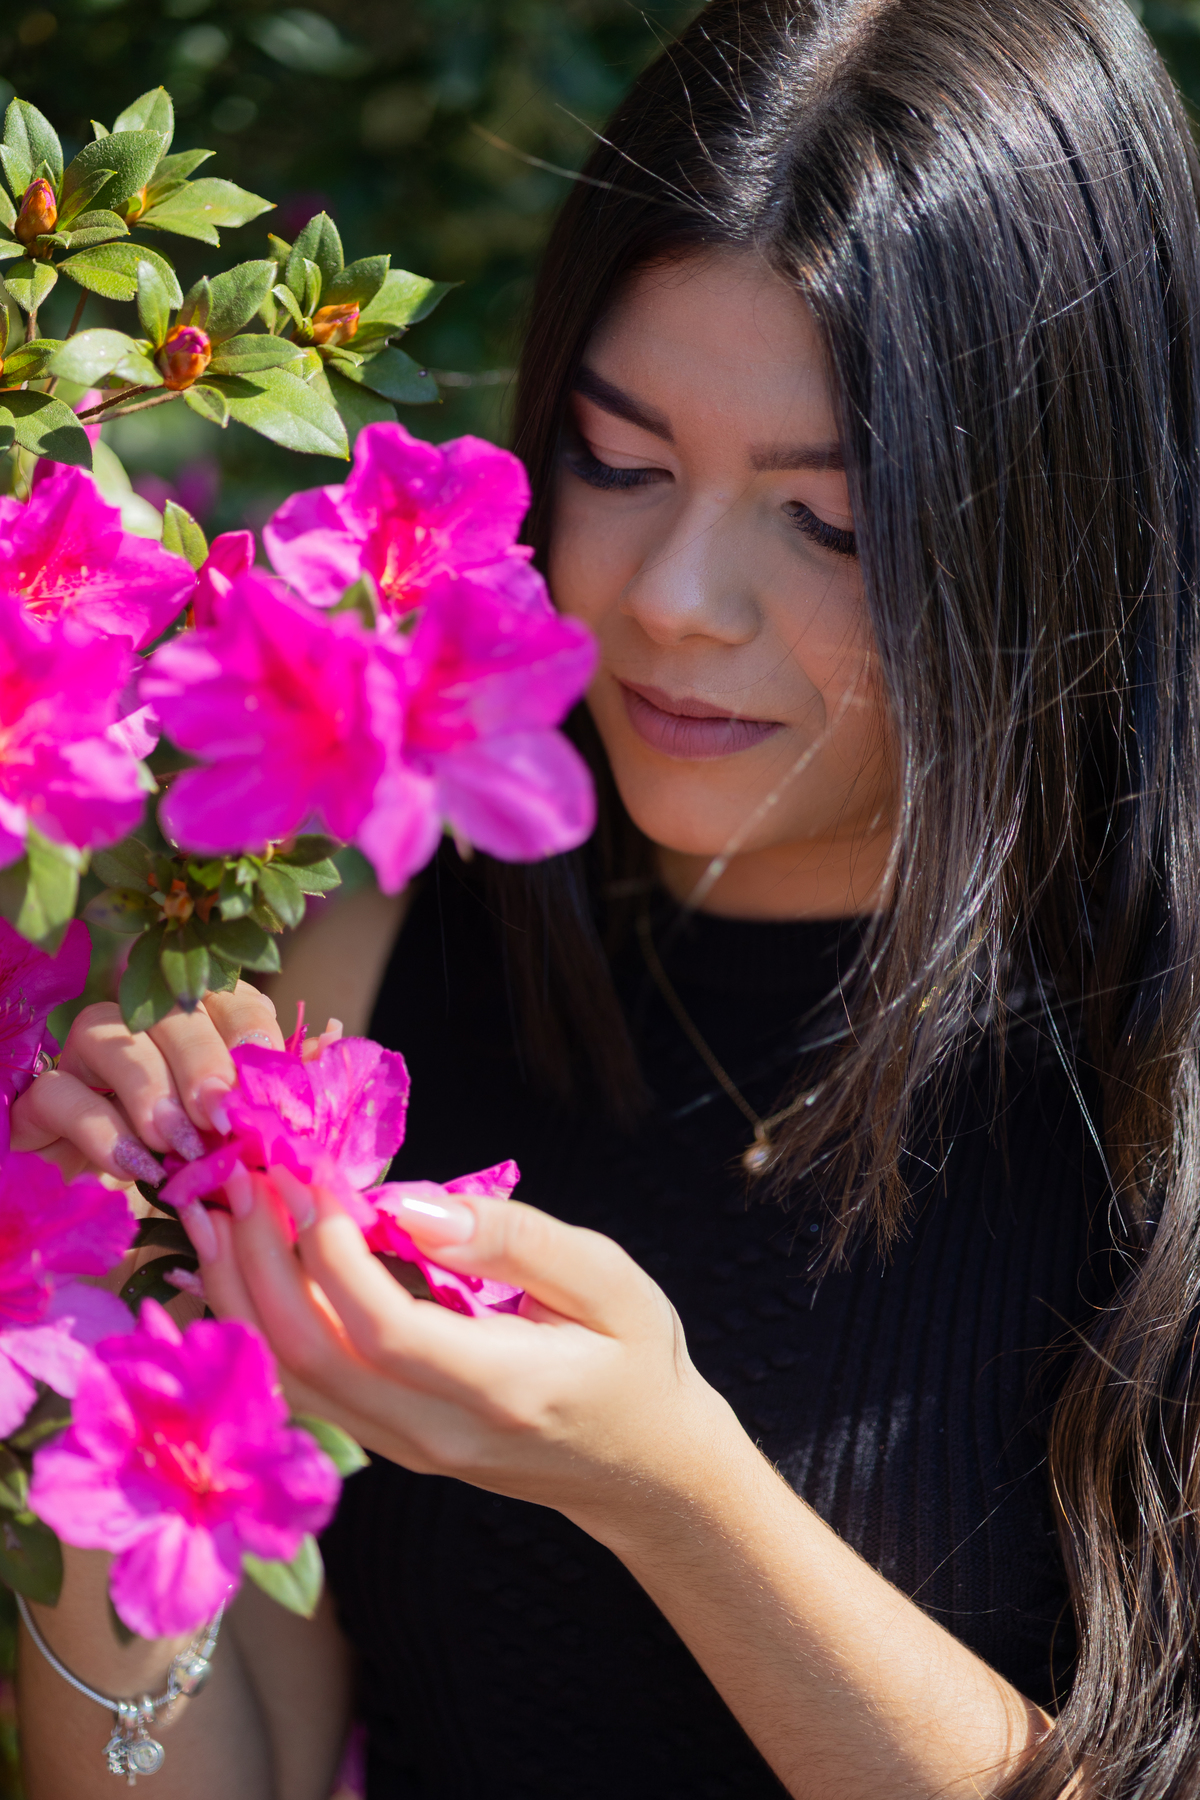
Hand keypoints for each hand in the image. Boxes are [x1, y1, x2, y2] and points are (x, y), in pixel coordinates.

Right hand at [11, 983, 289, 1187]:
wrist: (102, 1203)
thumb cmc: (189, 1162)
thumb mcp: (240, 1138)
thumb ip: (277, 1093)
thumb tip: (330, 1045)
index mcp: (205, 1021)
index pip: (234, 1002)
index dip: (250, 1033)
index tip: (262, 1076)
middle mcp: (143, 1022)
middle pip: (172, 1014)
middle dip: (201, 1060)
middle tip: (219, 1113)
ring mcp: (86, 1053)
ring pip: (109, 1036)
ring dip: (149, 1089)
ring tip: (176, 1143)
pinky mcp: (42, 1095)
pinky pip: (63, 1094)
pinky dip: (103, 1131)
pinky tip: (134, 1166)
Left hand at [198, 1174, 736, 1534]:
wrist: (644, 1471)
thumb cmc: (635, 1359)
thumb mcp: (608, 1279)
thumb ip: (512, 1237)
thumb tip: (410, 1203)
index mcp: (501, 1389)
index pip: (382, 1327)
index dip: (331, 1249)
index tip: (313, 1172)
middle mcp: (435, 1433)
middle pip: (312, 1356)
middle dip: (261, 1258)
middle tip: (244, 1173)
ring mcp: (404, 1450)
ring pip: (289, 1379)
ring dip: (242, 1291)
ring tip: (219, 1209)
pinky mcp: (386, 1446)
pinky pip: (300, 1390)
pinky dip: (257, 1323)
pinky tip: (243, 1266)